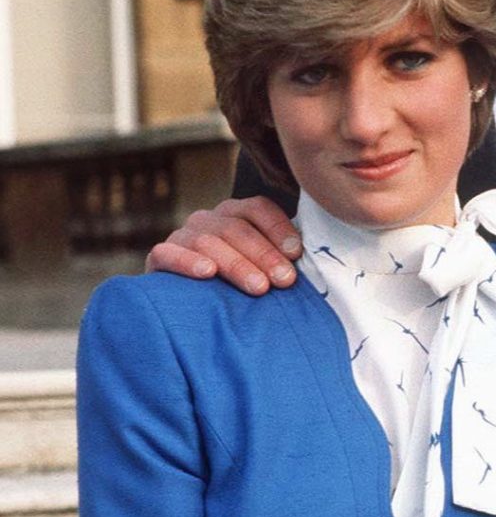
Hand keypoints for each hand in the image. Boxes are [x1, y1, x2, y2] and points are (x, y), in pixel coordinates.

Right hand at [145, 197, 301, 295]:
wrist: (193, 307)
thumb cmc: (241, 282)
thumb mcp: (262, 266)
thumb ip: (282, 256)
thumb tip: (314, 259)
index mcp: (236, 212)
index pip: (258, 208)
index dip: (278, 229)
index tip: (297, 254)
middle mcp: (209, 218)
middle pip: (237, 228)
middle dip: (264, 255)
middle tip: (284, 280)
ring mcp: (183, 235)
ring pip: (208, 241)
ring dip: (236, 264)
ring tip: (258, 287)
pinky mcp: (159, 256)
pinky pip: (168, 253)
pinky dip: (187, 262)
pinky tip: (207, 273)